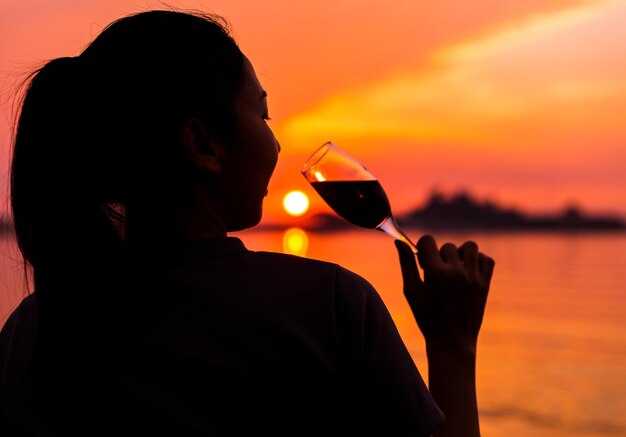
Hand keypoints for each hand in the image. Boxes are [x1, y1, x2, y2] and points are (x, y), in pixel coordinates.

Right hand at [395, 235, 494, 354]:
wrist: (452, 341)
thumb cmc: (427, 317)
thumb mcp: (411, 292)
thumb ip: (406, 264)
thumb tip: (399, 243)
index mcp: (435, 273)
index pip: (428, 240)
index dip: (423, 247)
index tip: (423, 261)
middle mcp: (456, 272)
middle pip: (447, 246)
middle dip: (439, 255)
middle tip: (437, 273)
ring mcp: (473, 278)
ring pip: (470, 247)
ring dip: (460, 253)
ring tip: (454, 268)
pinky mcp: (485, 285)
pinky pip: (487, 260)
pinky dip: (479, 260)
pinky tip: (468, 271)